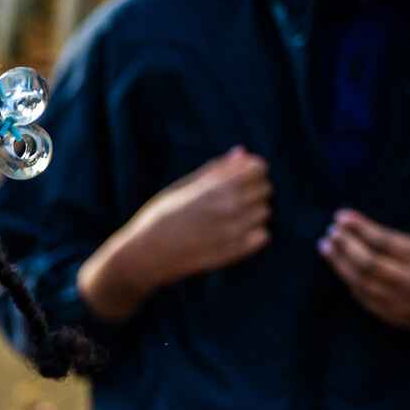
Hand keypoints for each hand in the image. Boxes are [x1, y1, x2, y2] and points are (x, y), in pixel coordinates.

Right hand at [125, 145, 271, 287]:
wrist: (144, 257)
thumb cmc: (158, 218)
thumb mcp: (182, 187)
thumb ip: (215, 170)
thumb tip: (241, 152)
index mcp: (217, 187)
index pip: (258, 169)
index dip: (250, 171)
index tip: (237, 178)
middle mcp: (230, 207)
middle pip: (265, 189)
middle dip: (253, 191)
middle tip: (230, 200)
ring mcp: (234, 231)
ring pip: (264, 213)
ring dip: (252, 213)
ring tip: (228, 219)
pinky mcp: (235, 252)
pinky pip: (263, 236)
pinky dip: (254, 234)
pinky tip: (234, 235)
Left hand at [319, 209, 409, 344]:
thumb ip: (397, 243)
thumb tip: (357, 229)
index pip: (384, 242)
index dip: (359, 228)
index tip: (341, 216)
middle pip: (367, 264)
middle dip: (345, 246)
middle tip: (331, 232)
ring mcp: (401, 303)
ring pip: (360, 282)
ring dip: (339, 263)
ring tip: (327, 246)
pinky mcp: (392, 317)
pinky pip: (362, 297)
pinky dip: (349, 280)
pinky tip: (340, 267)